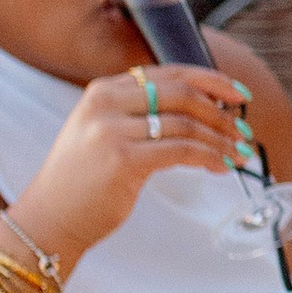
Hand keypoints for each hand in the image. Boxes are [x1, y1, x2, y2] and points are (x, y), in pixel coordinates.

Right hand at [16, 62, 256, 267]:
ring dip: (220, 139)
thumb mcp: (104, 132)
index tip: (238, 94)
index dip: (210, 80)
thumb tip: (204, 110)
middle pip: (182, 93)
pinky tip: (220, 166)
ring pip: (186, 124)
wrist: (48, 220)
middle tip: (242, 130)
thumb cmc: (84, 182)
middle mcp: (105, 103)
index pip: (168, 72)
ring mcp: (111, 129)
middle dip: (221, 111)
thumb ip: (141, 114)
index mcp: (103, 90)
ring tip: (238, 153)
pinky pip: (182, 150)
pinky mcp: (122, 159)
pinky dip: (209, 157)